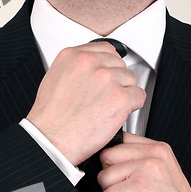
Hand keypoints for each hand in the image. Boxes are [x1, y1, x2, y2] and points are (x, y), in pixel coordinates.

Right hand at [26, 42, 145, 165]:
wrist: (52, 141)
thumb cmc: (51, 120)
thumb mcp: (55, 79)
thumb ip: (76, 69)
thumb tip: (92, 70)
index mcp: (73, 55)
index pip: (106, 50)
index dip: (109, 68)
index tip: (107, 80)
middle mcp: (90, 62)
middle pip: (120, 65)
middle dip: (117, 82)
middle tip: (106, 99)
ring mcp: (107, 79)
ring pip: (131, 80)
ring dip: (124, 95)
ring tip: (109, 109)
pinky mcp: (120, 98)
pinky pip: (139, 96)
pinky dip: (133, 107)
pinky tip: (118, 115)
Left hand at [98, 133, 190, 191]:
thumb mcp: (161, 177)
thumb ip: (139, 163)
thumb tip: (109, 160)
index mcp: (159, 149)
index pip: (119, 140)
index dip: (115, 163)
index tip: (126, 178)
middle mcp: (153, 155)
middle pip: (106, 157)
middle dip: (112, 180)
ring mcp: (145, 171)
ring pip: (103, 178)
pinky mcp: (136, 190)